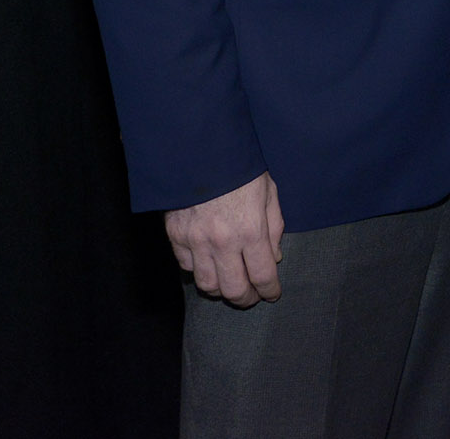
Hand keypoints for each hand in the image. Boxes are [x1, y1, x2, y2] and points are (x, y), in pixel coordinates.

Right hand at [165, 171, 283, 306]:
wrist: (201, 150)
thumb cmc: (241, 168)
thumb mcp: (269, 191)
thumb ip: (274, 227)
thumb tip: (273, 257)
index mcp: (251, 230)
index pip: (263, 275)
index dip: (270, 291)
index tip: (272, 294)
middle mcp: (222, 241)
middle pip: (233, 290)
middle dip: (246, 299)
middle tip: (252, 296)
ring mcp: (196, 241)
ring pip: (207, 284)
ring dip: (221, 290)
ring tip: (230, 284)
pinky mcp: (175, 236)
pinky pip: (186, 267)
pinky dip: (199, 271)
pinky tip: (209, 265)